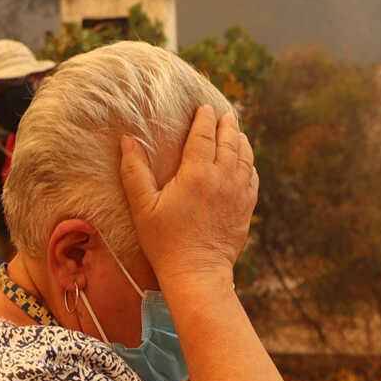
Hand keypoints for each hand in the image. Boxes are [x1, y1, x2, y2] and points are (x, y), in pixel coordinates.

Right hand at [119, 107, 257, 283]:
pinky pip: (252, 178)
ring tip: (237, 132)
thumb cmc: (165, 241)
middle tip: (225, 114)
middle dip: (226, 125)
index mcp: (197, 173)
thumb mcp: (143, 207)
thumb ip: (134, 171)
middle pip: (229, 141)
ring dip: (240, 141)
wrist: (197, 273)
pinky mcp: (246, 208)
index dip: (204, 118)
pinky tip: (246, 162)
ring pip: (245, 157)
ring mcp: (239, 193)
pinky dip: (249, 164)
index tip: (204, 107)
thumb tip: (127, 140)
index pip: (204, 135)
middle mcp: (223, 178)